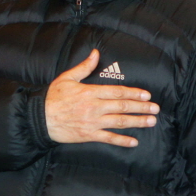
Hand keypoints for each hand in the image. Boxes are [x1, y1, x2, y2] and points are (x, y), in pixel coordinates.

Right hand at [44, 49, 158, 147]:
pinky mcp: (89, 135)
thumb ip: (84, 67)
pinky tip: (134, 142)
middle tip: (156, 108)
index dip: (133, 93)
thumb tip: (95, 53)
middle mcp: (94, 107)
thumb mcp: (67, 78)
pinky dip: (122, 141)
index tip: (146, 95)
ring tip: (151, 122)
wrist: (40, 118)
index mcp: (90, 92)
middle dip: (141, 107)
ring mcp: (92, 122)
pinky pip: (108, 138)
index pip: (117, 91)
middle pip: (122, 106)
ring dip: (137, 122)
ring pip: (119, 121)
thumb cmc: (53, 97)